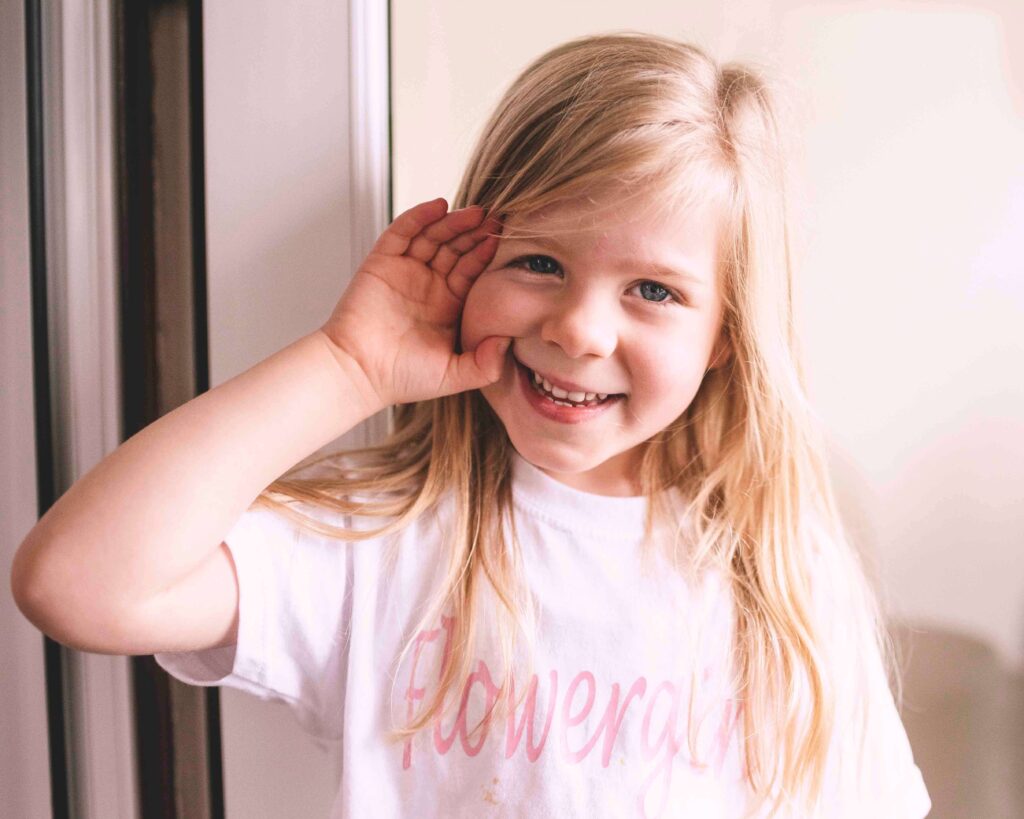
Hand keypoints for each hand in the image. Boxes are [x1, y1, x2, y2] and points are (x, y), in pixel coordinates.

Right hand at [319, 198, 506, 407]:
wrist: (358, 373)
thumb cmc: (401, 378)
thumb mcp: (454, 376)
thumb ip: (486, 364)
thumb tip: (509, 341)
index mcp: (448, 306)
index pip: (473, 270)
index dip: (488, 254)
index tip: (507, 240)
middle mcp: (428, 285)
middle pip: (456, 248)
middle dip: (475, 233)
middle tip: (497, 218)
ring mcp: (405, 272)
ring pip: (433, 236)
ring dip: (454, 222)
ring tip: (476, 212)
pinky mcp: (381, 263)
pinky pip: (402, 232)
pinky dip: (419, 217)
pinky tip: (438, 206)